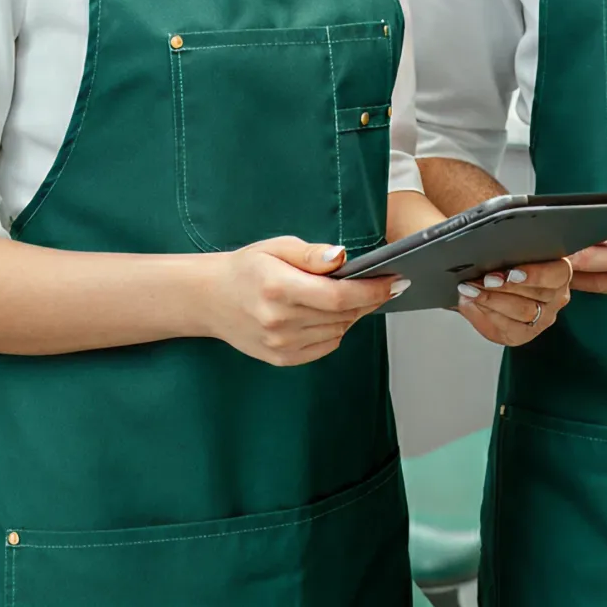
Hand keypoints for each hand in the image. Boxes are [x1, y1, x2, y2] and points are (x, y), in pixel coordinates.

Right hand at [203, 237, 405, 366]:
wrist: (211, 298)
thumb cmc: (247, 267)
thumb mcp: (277, 247)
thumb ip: (313, 254)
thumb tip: (342, 257)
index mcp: (279, 288)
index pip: (338, 296)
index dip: (372, 290)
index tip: (395, 280)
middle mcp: (279, 321)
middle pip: (343, 314)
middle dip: (368, 299)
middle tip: (383, 284)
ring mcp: (280, 345)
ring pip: (338, 331)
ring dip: (353, 314)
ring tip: (352, 295)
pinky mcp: (281, 359)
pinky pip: (325, 346)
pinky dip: (336, 330)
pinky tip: (329, 314)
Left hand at [455, 258, 573, 346]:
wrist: (491, 284)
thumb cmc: (506, 263)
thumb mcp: (511, 250)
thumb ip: (507, 248)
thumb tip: (487, 249)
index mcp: (559, 272)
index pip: (557, 274)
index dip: (535, 274)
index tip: (512, 272)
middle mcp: (556, 297)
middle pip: (537, 295)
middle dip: (506, 287)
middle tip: (485, 279)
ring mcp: (542, 318)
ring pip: (522, 312)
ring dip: (493, 300)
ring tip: (472, 290)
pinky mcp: (524, 334)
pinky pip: (508, 328)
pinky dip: (486, 314)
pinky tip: (472, 303)